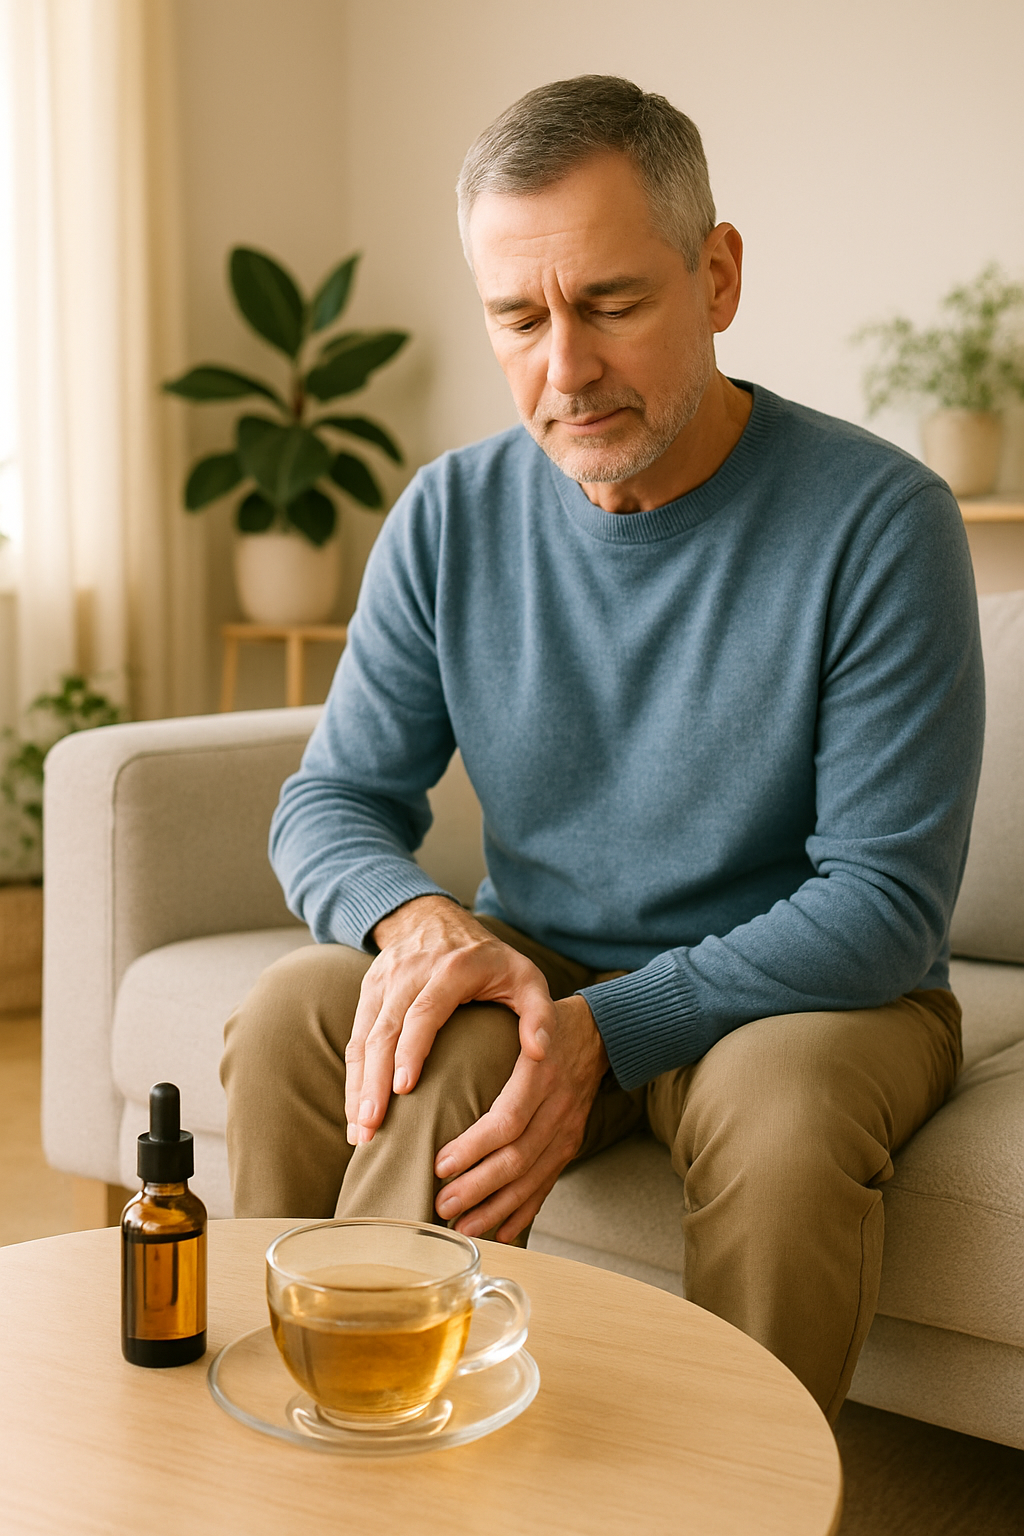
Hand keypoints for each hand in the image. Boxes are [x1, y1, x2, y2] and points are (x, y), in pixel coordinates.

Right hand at [344, 895, 555, 1145]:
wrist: (435, 919)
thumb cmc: (490, 961)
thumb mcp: (525, 977)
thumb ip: (539, 1014)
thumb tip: (540, 1053)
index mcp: (452, 968)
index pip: (424, 1009)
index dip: (411, 1048)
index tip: (404, 1089)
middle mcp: (410, 971)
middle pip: (384, 1028)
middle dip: (374, 1080)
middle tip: (371, 1127)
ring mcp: (384, 980)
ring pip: (363, 1037)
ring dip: (358, 1085)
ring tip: (360, 1133)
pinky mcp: (368, 991)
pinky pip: (356, 1037)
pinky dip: (354, 1076)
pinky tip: (356, 1113)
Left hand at [432, 993, 608, 1243]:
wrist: (597, 1035)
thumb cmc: (540, 1026)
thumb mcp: (515, 1022)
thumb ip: (482, 1046)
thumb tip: (426, 1072)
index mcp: (540, 1073)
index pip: (506, 1120)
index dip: (473, 1147)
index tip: (440, 1164)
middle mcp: (558, 1104)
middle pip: (517, 1157)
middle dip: (478, 1186)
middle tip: (442, 1205)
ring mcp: (567, 1128)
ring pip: (532, 1178)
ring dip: (496, 1207)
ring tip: (463, 1225)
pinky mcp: (571, 1144)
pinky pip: (548, 1183)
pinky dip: (524, 1211)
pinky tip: (501, 1231)